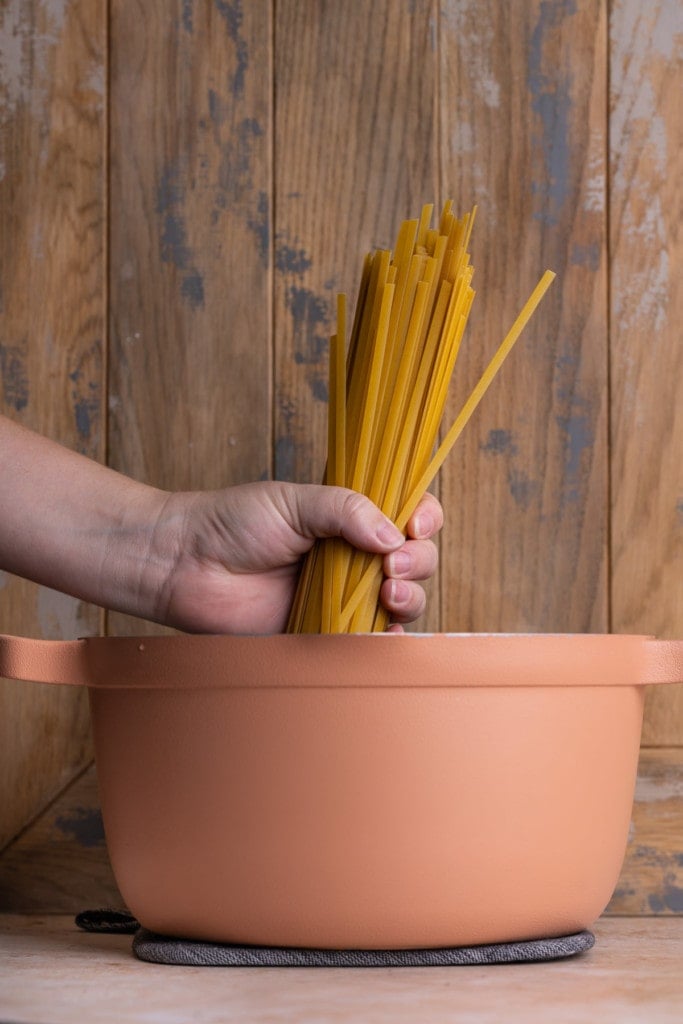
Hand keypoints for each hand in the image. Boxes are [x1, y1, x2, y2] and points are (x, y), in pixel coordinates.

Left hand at [150, 482, 442, 633]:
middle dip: (419, 561)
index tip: (415, 523)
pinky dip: (387, 636)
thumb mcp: (293, 501)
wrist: (185, 565)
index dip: (424, 518)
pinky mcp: (325, 632)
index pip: (407, 514)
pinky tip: (385, 626)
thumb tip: (393, 535)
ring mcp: (343, 595)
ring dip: (410, 597)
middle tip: (392, 564)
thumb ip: (345, 509)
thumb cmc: (231, 523)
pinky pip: (370, 639)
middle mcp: (354, 556)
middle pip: (416, 560)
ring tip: (388, 593)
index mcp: (350, 518)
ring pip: (403, 600)